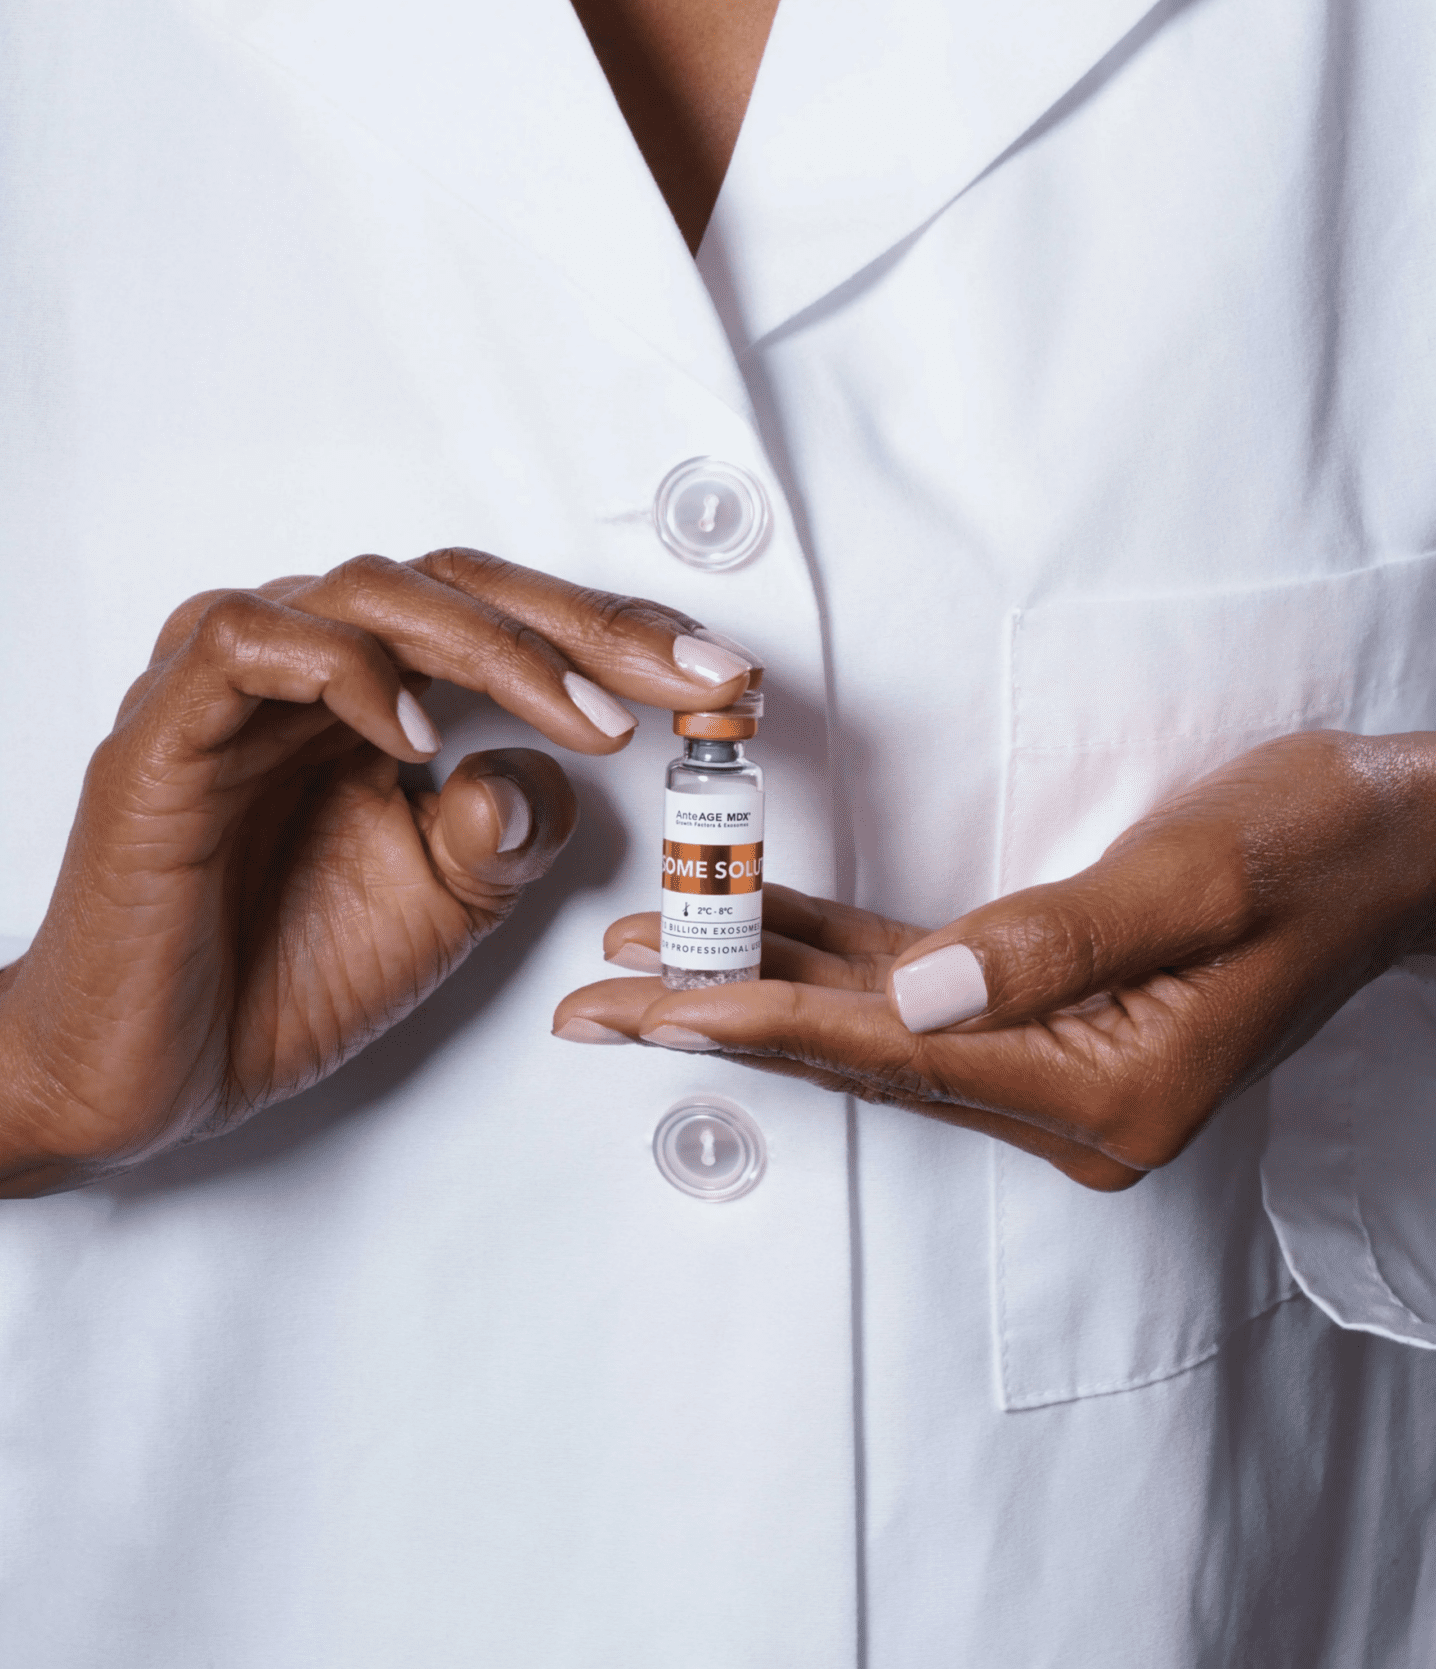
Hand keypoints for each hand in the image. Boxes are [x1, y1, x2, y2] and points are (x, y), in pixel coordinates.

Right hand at [0, 549, 756, 1193]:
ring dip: (499, 649)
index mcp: (374, 697)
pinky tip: (422, 736)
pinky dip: (352, 675)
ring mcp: (232, 687)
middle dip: (592, 626)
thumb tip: (556, 768)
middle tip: (695, 676)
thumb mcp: (443, 905)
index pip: (506, 622)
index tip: (724, 679)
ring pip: (375, 593)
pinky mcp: (168, 726)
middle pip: (460, 587)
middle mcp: (307, 668)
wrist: (147, 1076)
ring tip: (587, 717)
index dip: (619, 637)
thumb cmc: (275, 977)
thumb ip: (508, 831)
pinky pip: (256, 647)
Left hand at [554, 731, 1435, 1189]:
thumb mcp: (1200, 876)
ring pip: (876, 1029)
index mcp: (1105, 1089)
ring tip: (644, 961)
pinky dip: (832, 963)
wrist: (1407, 844)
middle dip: (722, 1019)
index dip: (756, 1018)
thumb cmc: (1320, 846)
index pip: (891, 1052)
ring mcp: (1064, 1066)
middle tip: (591, 1002)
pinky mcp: (1059, 1017)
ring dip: (761, 988)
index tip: (642, 1003)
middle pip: (861, 1056)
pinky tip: (765, 927)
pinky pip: (920, 995)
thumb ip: (1058, 940)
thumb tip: (914, 992)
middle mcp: (1073, 1100)